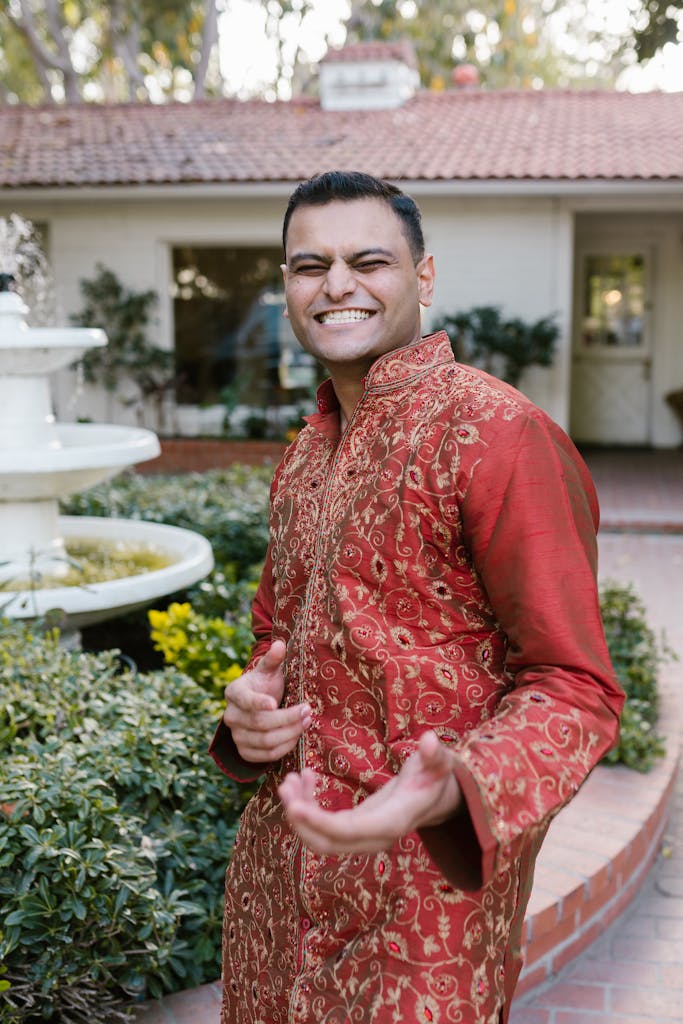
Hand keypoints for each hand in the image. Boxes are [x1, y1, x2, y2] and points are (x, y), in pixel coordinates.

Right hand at [223, 639, 310, 762]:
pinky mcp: (245, 752)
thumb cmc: (265, 686)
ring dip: (290, 733)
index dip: (258, 703)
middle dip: (287, 718)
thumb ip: (273, 659)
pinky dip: (284, 747)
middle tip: (307, 711)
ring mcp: (237, 736)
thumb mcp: (269, 671)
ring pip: (265, 741)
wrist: (258, 707)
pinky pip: (266, 756)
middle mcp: (231, 716)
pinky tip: (297, 736)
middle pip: (260, 723)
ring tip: (306, 721)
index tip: (275, 703)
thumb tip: (280, 644)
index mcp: (234, 692)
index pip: (245, 700)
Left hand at [278, 730, 460, 854]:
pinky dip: (309, 805)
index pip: (351, 831)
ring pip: (321, 838)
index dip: (321, 822)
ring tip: (289, 780)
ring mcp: (362, 837)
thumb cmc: (435, 777)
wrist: (435, 796)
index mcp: (393, 821)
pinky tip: (307, 778)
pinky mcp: (354, 828)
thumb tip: (429, 741)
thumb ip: (435, 755)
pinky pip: (324, 826)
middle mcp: (375, 837)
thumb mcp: (440, 764)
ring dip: (300, 812)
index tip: (295, 808)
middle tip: (285, 785)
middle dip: (301, 819)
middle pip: (329, 842)